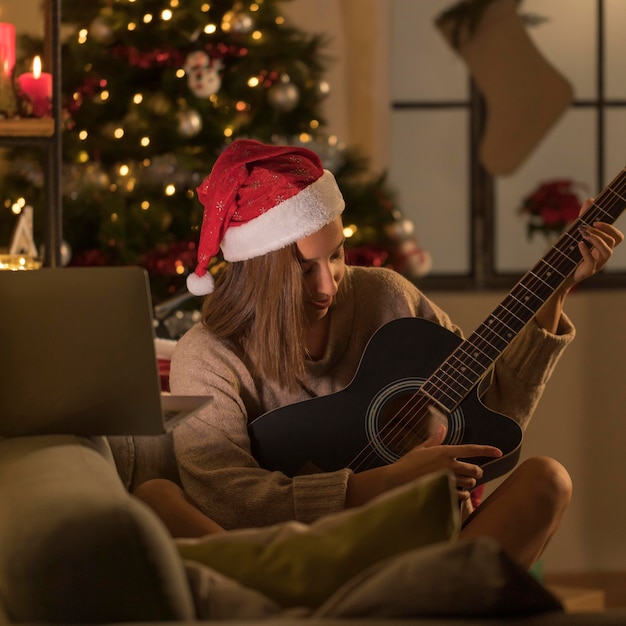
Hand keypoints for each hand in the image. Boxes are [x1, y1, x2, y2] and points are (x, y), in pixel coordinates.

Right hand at [387, 425, 501, 498]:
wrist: (397, 480)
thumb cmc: (407, 464)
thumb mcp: (420, 449)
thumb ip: (435, 439)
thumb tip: (442, 427)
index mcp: (445, 451)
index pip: (471, 450)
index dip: (487, 450)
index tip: (499, 452)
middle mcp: (449, 465)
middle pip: (475, 469)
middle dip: (476, 472)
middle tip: (472, 473)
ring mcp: (448, 479)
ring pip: (470, 483)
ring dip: (468, 483)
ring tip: (460, 482)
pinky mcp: (445, 492)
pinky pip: (462, 495)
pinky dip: (462, 494)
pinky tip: (455, 492)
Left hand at [570, 198, 623, 285]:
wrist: (560, 273)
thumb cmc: (570, 252)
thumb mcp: (576, 233)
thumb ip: (584, 218)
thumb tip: (591, 200)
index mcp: (603, 247)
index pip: (617, 237)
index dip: (610, 228)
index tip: (596, 221)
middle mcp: (603, 255)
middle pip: (613, 241)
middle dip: (601, 232)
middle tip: (586, 227)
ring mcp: (598, 264)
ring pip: (607, 251)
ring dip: (596, 240)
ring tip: (583, 234)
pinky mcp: (589, 271)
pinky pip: (592, 261)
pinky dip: (586, 251)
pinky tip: (579, 244)